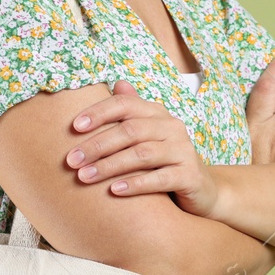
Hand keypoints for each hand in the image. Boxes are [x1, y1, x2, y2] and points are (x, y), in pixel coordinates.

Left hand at [65, 81, 217, 215]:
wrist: (202, 190)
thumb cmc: (165, 162)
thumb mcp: (148, 137)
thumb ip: (132, 113)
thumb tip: (117, 83)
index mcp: (157, 114)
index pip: (125, 105)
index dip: (99, 113)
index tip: (74, 127)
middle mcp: (172, 127)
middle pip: (129, 131)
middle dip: (97, 145)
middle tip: (72, 160)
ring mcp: (183, 151)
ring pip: (141, 154)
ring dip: (109, 166)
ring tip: (84, 177)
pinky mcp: (189, 175)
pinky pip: (159, 178)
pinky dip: (135, 184)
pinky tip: (114, 191)